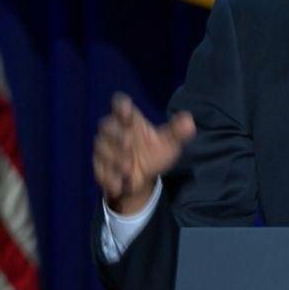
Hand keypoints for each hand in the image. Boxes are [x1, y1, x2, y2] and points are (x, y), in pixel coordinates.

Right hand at [92, 93, 194, 214]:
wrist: (144, 179)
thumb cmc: (154, 153)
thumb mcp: (169, 143)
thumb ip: (177, 131)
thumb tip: (189, 121)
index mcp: (130, 119)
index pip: (119, 104)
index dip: (120, 105)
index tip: (126, 111)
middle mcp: (114, 131)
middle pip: (106, 125)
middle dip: (116, 135)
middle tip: (129, 145)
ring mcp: (105, 149)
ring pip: (101, 148)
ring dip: (113, 158)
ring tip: (128, 169)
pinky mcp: (100, 167)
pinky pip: (99, 170)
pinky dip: (108, 177)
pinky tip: (120, 184)